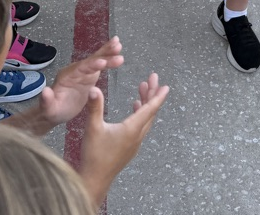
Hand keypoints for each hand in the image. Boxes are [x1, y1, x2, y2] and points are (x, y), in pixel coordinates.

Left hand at [37, 37, 123, 129]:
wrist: (55, 111)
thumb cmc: (51, 111)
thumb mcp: (47, 108)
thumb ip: (46, 100)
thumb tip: (45, 91)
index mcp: (66, 75)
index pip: (80, 68)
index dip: (91, 65)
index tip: (102, 62)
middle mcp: (76, 70)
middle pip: (90, 60)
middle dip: (103, 54)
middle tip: (116, 46)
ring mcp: (83, 72)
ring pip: (97, 60)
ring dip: (108, 53)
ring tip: (119, 45)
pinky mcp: (89, 76)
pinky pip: (100, 66)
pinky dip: (108, 59)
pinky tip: (118, 55)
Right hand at [79, 76, 168, 208]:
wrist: (94, 181)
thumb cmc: (94, 156)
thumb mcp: (93, 128)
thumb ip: (95, 107)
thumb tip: (93, 88)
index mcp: (132, 130)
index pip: (149, 110)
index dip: (158, 96)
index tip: (166, 86)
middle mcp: (137, 136)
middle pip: (150, 112)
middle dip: (152, 93)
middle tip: (153, 78)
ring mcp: (134, 143)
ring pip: (145, 119)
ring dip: (146, 103)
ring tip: (143, 88)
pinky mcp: (129, 148)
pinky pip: (141, 126)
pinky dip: (141, 113)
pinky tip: (135, 106)